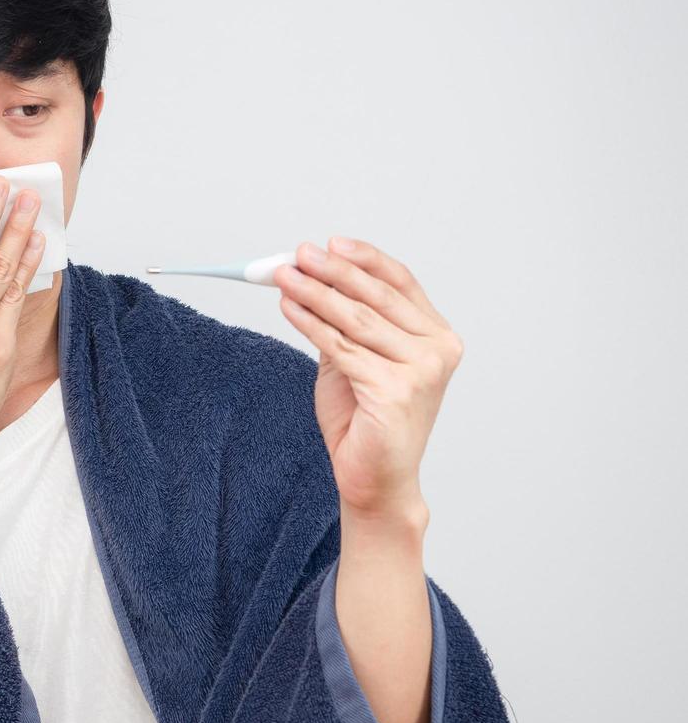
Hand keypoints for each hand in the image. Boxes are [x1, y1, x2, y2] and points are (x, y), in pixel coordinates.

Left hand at [273, 237, 462, 524]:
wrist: (375, 479)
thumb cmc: (366, 421)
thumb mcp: (356, 359)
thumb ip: (345, 322)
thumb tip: (310, 277)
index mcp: (437, 337)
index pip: (401, 283)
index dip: (365, 259)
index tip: (330, 243)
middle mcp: (438, 350)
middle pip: (378, 296)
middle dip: (333, 271)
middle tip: (299, 254)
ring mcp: (421, 372)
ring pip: (357, 319)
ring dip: (314, 294)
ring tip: (284, 277)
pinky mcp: (395, 392)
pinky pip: (342, 348)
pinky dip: (311, 324)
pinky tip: (289, 309)